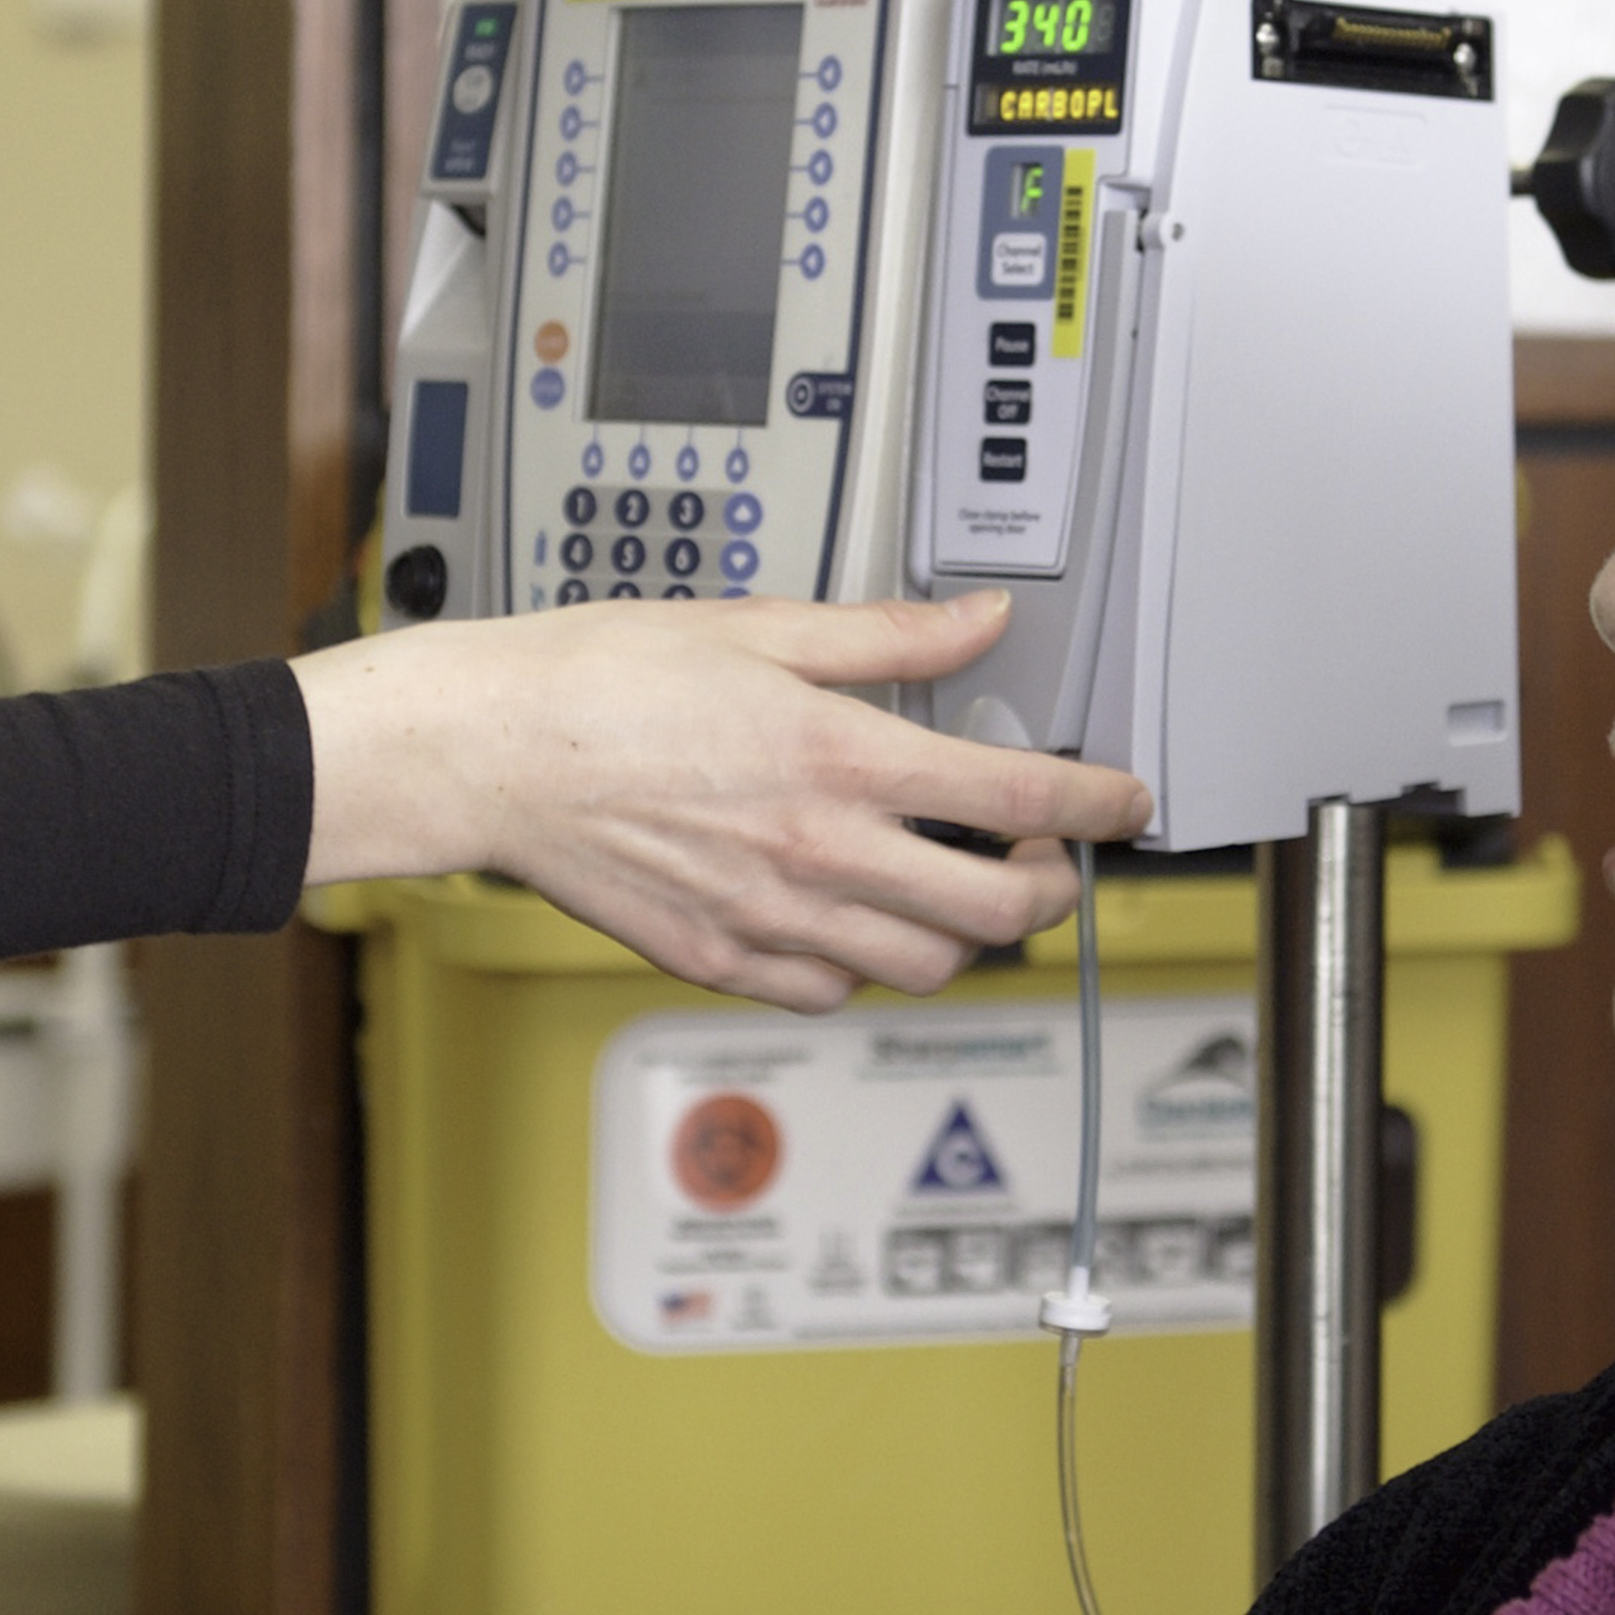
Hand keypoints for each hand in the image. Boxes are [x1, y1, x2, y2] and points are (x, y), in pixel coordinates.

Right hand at [297, 588, 1152, 1008]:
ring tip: (948, 885)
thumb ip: (887, 636)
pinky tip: (848, 915)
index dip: (1099, 803)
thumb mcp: (760, 627)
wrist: (491, 751)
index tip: (1124, 801)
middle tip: (1041, 853)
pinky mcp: (720, 960)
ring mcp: (772, 918)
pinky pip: (830, 990)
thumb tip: (975, 623)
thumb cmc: (597, 681)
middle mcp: (820, 850)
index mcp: (840, 756)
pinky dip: (860, 964)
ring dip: (960, 932)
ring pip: (924, 966)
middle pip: (998, 909)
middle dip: (1049, 884)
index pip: (1021, 794)